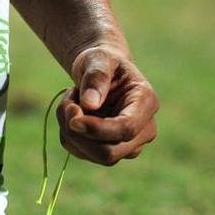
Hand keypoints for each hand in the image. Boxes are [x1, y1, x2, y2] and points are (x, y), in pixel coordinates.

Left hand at [58, 45, 158, 164]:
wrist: (100, 72)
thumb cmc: (102, 62)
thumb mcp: (98, 59)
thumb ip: (96, 77)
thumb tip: (90, 105)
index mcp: (146, 102)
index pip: (126, 128)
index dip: (98, 129)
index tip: (73, 119)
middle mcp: (143, 129)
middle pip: (109, 153)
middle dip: (80, 133)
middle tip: (67, 104)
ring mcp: (128, 144)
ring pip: (94, 155)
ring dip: (70, 131)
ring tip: (70, 101)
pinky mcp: (110, 151)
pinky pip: (81, 153)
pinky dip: (68, 134)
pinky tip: (72, 113)